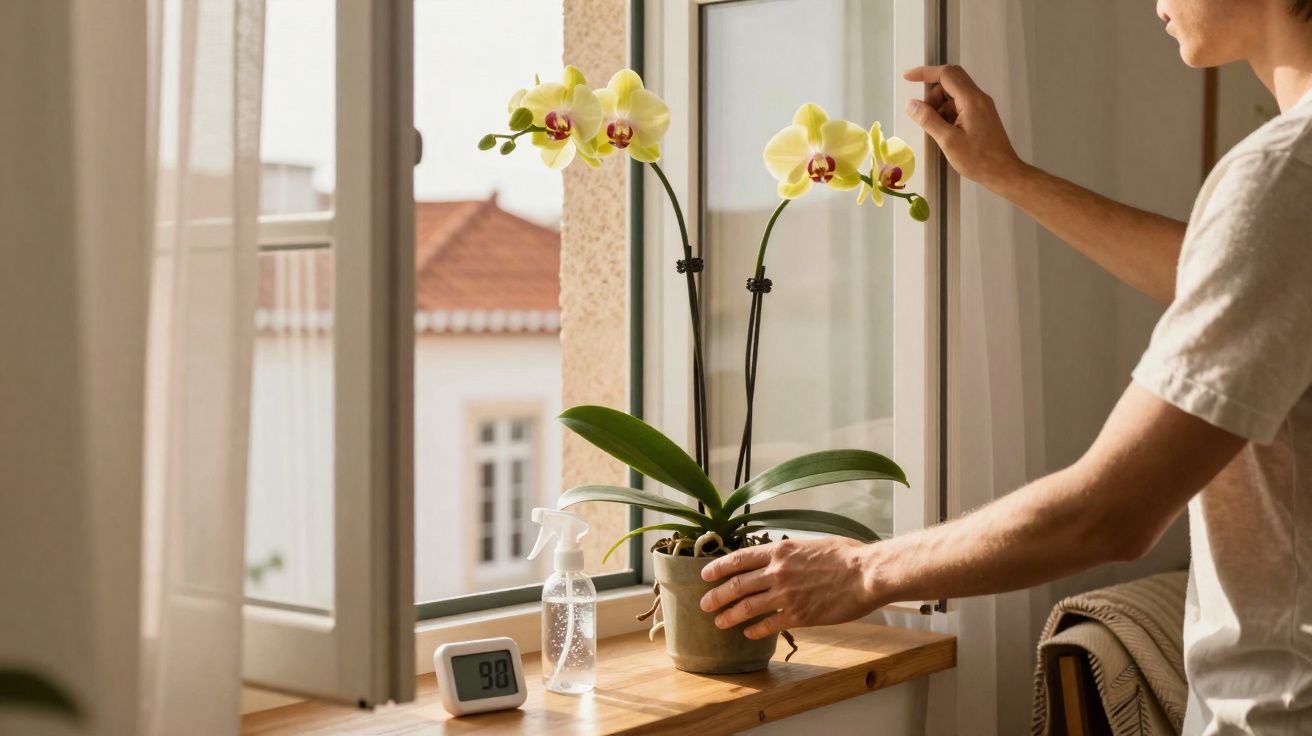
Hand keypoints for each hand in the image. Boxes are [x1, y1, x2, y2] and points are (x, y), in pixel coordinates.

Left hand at [698, 537, 880, 639]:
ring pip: (747, 607)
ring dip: (729, 615)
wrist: (866, 574)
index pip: (739, 559)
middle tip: (704, 605)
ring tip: (719, 622)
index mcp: (780, 551)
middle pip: (736, 585)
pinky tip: (748, 633)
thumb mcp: (811, 544)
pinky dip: (755, 630)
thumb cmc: (846, 555)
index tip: (705, 574)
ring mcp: (786, 595)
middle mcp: (777, 572)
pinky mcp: (799, 616)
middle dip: (716, 596)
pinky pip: (769, 625)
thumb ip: (790, 553)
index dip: (719, 567)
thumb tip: (778, 558)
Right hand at [903, 65, 1026, 191]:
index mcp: (971, 99)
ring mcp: (981, 106)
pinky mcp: (981, 115)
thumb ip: (928, 120)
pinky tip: (945, 131)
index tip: (908, 77)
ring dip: (940, 105)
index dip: (925, 72)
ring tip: (936, 128)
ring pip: (955, 94)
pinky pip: (960, 105)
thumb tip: (911, 104)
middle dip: (932, 93)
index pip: (946, 74)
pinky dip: (948, 113)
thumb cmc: (978, 159)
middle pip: (951, 80)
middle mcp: (978, 97)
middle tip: (924, 113)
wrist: (1004, 172)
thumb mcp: (948, 141)